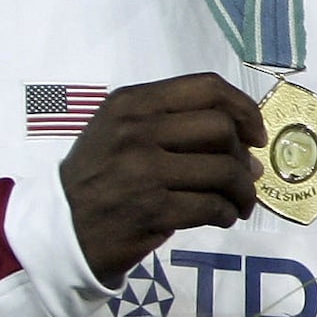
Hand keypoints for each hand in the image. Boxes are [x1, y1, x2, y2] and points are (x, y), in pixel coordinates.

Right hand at [59, 73, 267, 285]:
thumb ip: (177, 127)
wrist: (61, 228)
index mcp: (132, 103)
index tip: (255, 134)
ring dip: (243, 191)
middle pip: (221, 128)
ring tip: (239, 203)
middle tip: (244, 176)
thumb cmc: (100, 177)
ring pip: (224, 170)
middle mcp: (136, 129)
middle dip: (243, 156)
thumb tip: (249, 146)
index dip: (243, 108)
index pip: (206, 87)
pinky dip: (227, 213)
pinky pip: (212, 206)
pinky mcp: (153, 209)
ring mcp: (144, 169)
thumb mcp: (122, 132)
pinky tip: (222, 217)